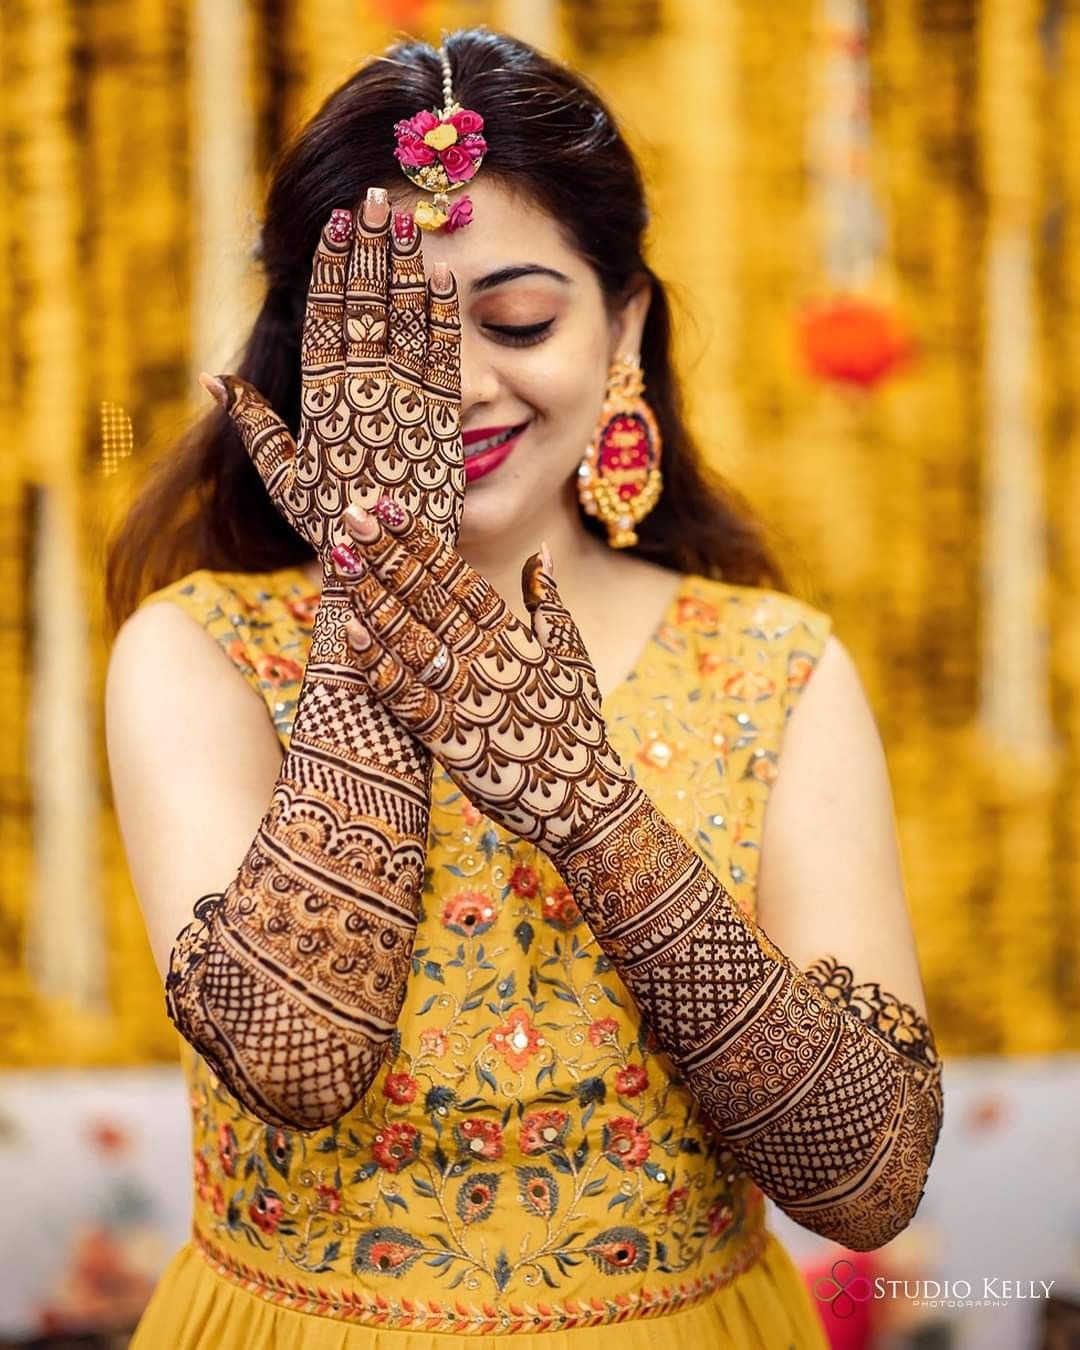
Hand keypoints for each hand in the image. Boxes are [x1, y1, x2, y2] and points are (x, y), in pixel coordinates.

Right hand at [200, 192, 463, 567]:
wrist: (384, 570)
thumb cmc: (328, 527)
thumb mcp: (282, 480)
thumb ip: (252, 425)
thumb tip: (211, 378)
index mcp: (320, 403)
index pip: (325, 320)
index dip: (331, 269)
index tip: (337, 224)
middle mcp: (362, 398)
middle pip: (366, 308)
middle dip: (370, 250)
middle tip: (376, 196)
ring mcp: (405, 407)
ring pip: (406, 322)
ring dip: (406, 267)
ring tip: (406, 218)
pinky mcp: (442, 423)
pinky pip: (443, 359)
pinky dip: (443, 317)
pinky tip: (443, 275)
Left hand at [336, 495, 633, 853]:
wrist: (581, 801)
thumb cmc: (576, 726)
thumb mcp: (571, 655)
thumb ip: (548, 602)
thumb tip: (542, 553)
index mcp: (515, 637)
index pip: (459, 578)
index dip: (421, 542)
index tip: (389, 508)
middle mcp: (489, 660)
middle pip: (430, 598)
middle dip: (389, 555)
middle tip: (353, 514)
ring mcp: (468, 699)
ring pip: (412, 639)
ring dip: (374, 598)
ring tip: (340, 561)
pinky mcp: (450, 741)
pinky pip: (407, 696)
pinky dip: (379, 664)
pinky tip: (351, 633)